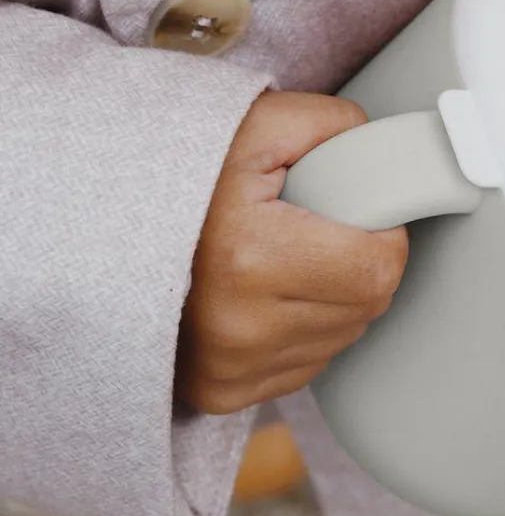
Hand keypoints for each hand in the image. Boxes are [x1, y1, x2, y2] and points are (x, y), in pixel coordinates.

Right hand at [175, 91, 407, 414]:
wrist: (105, 224)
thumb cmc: (186, 172)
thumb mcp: (259, 124)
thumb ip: (334, 127)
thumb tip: (388, 157)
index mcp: (249, 257)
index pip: (378, 268)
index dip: (382, 235)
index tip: (359, 215)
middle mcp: (239, 327)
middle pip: (367, 306)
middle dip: (361, 265)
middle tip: (317, 231)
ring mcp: (228, 367)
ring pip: (342, 336)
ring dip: (335, 300)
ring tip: (286, 260)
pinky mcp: (221, 391)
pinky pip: (307, 364)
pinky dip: (304, 330)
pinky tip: (268, 296)